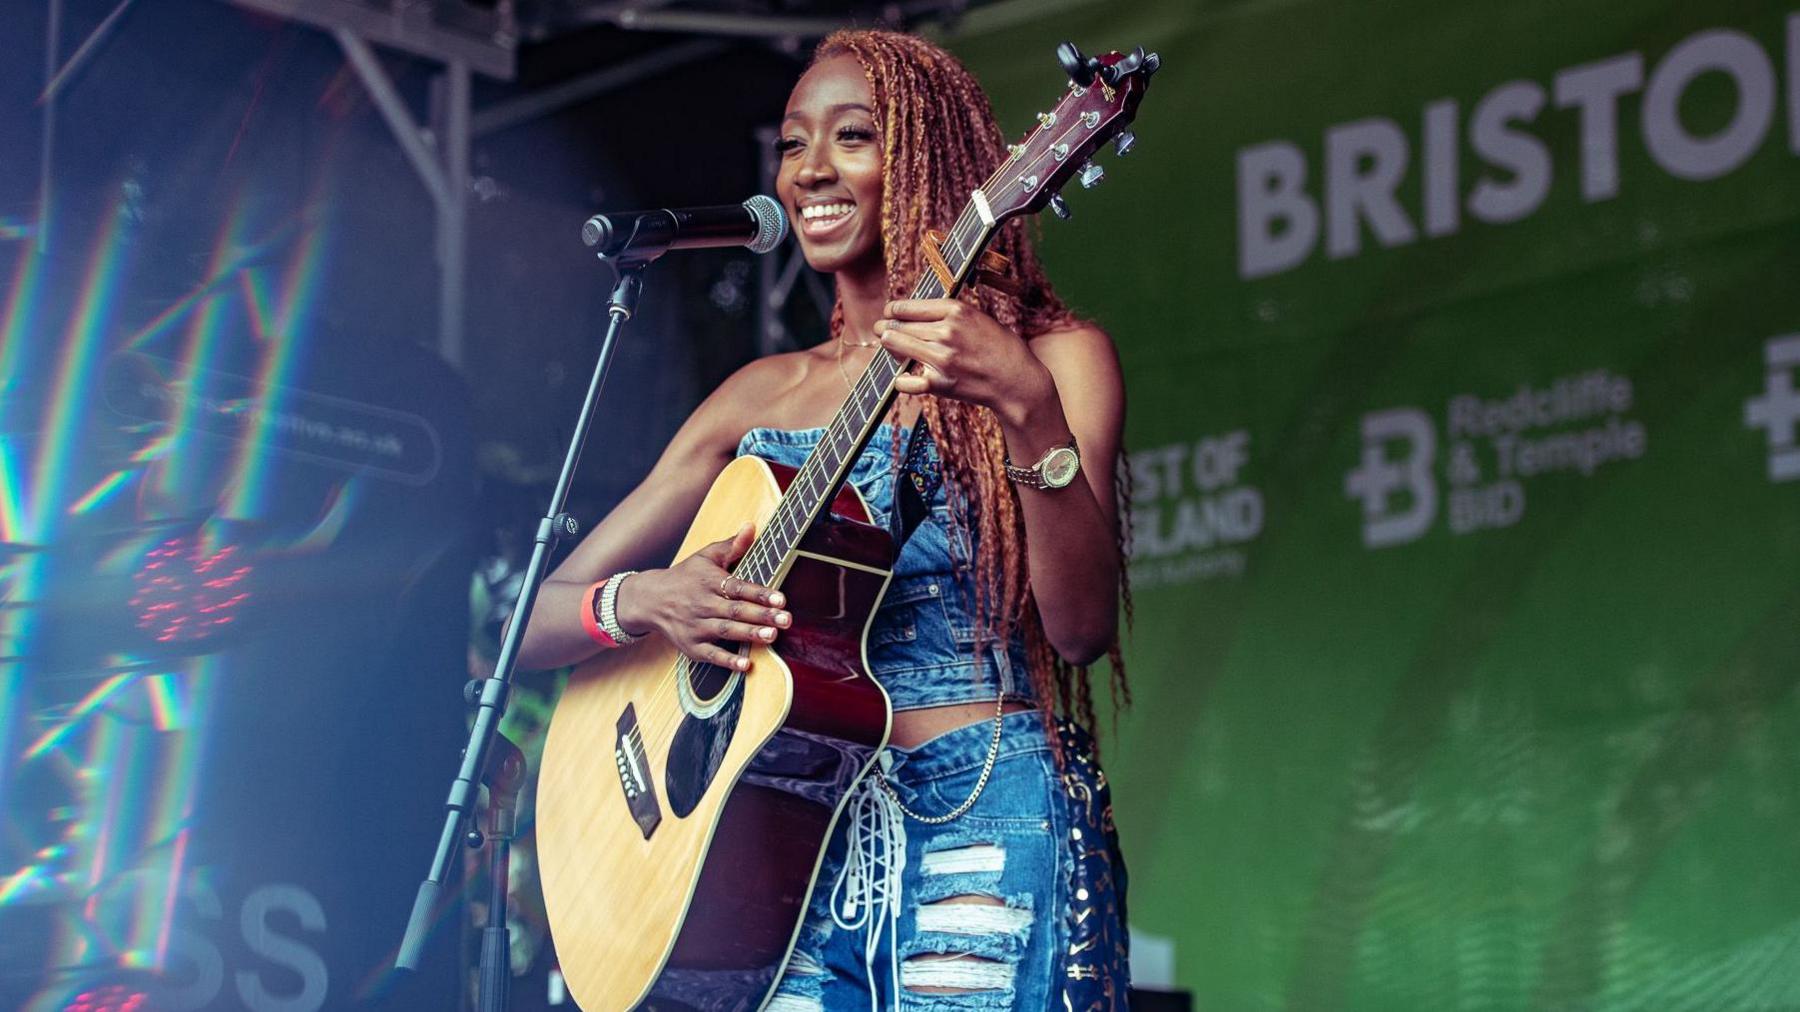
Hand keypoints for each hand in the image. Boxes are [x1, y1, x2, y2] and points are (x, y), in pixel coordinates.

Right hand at [614, 523, 790, 671]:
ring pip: (726, 631)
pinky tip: (745, 665)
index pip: (738, 587)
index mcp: (709, 581)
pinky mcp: (691, 646)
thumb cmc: (685, 576)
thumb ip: (732, 545)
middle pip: (736, 610)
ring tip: (772, 637)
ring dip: (749, 635)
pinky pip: (711, 655)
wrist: (650, 600)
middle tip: (786, 620)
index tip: (781, 598)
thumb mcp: (706, 556)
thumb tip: (751, 526)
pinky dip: (727, 661)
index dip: (760, 593)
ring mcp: (696, 626)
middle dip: (762, 616)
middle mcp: (703, 604)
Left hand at [874, 299, 1055, 423]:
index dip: (893, 310)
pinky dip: (901, 379)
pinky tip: (903, 376)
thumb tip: (917, 314)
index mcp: (956, 310)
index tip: (888, 313)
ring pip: (896, 346)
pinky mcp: (940, 383)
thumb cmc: (1001, 349)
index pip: (908, 306)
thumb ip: (950, 315)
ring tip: (891, 348)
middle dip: (887, 328)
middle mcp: (946, 331)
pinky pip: (904, 380)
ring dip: (890, 348)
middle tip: (882, 331)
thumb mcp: (979, 318)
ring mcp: (941, 358)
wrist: (1017, 382)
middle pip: (898, 325)